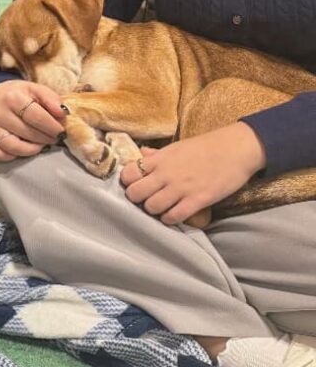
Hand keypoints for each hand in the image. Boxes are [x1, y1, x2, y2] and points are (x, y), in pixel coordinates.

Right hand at [0, 80, 65, 160]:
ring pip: (14, 147)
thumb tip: (63, 113)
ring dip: (32, 149)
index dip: (51, 126)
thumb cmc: (17, 94)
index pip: (35, 116)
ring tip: (41, 144)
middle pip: (27, 132)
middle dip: (46, 138)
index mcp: (12, 98)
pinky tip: (23, 149)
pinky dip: (14, 156)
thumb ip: (51, 99)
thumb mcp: (35, 89)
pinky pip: (0, 155)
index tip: (61, 131)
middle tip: (55, 138)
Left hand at [120, 122, 265, 224]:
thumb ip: (157, 155)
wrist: (238, 148)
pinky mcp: (197, 200)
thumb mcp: (178, 147)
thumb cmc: (207, 147)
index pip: (128, 173)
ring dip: (154, 210)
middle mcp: (166, 173)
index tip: (137, 184)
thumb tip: (140, 153)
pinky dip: (170, 218)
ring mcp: (181, 188)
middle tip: (147, 199)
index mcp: (160, 159)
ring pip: (151, 207)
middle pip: (135, 194)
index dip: (129, 182)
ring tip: (163, 207)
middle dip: (138, 199)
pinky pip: (173, 216)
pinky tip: (175, 214)